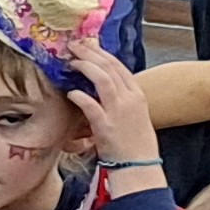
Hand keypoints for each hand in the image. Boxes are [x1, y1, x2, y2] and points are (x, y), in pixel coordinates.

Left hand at [65, 34, 162, 176]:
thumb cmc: (134, 142)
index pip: (118, 65)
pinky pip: (91, 106)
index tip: (87, 44)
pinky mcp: (106, 126)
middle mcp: (129, 98)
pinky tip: (71, 93)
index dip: (100, 52)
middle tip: (74, 45)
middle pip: (109, 67)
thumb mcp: (133, 113)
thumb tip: (104, 85)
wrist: (139, 165)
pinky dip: (80, 96)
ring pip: (102, 79)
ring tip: (70, 61)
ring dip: (85, 67)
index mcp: (137, 94)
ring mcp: (119, 111)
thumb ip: (121, 97)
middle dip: (90, 53)